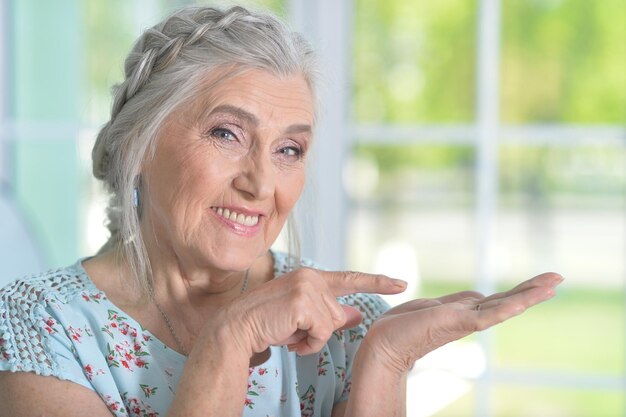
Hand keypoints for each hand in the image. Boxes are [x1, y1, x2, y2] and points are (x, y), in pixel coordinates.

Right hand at [216, 268, 406, 356]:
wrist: (237, 328)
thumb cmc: (268, 323)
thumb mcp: (303, 317)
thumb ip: (330, 313)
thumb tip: (357, 315)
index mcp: (311, 277)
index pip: (350, 278)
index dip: (377, 282)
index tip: (401, 284)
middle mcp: (311, 277)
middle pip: (338, 314)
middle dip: (321, 330)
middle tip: (293, 330)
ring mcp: (307, 288)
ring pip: (331, 325)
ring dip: (312, 338)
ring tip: (288, 333)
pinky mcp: (303, 303)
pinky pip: (321, 333)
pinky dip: (307, 344)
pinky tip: (289, 338)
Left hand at [359, 272, 562, 373]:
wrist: (382, 345)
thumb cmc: (401, 327)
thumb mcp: (433, 306)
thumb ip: (457, 302)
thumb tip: (478, 296)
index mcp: (463, 312)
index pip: (497, 299)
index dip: (520, 290)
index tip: (542, 282)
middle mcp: (468, 317)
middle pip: (506, 301)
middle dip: (532, 289)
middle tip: (558, 278)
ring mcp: (463, 322)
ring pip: (502, 307)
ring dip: (527, 296)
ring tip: (552, 286)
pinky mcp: (455, 324)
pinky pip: (485, 317)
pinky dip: (504, 309)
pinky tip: (522, 303)